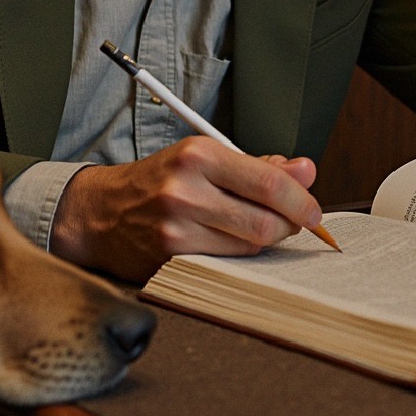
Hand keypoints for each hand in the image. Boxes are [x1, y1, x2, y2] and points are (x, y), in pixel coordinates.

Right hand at [48, 139, 320, 282]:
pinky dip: (241, 253)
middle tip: (296, 223)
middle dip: (290, 225)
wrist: (100, 212)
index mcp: (198, 155)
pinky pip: (227, 260)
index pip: (268, 181)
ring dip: (267, 239)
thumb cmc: (159, 181)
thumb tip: (306, 171)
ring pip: (249, 244)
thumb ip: (257, 165)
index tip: (314, 211)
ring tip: (262, 227)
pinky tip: (235, 241)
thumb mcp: (204, 158)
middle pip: (264, 220)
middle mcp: (186, 189)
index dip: (301, 200)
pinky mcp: (170, 257)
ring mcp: (176, 227)